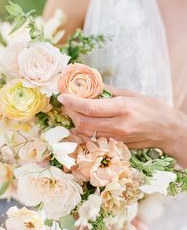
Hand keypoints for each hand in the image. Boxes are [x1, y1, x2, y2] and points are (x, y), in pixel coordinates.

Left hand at [58, 87, 186, 166]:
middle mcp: (117, 126)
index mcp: (122, 109)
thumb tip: (89, 84)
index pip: (90, 108)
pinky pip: (93, 139)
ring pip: (86, 133)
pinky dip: (84, 130)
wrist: (167, 130)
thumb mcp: (130, 94)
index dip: (72, 101)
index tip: (62, 95)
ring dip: (75, 122)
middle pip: (84, 123)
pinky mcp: (116, 145)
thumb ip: (108, 90)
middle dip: (70, 112)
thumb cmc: (151, 108)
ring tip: (72, 110)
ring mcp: (116, 138)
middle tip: (66, 102)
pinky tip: (83, 121)